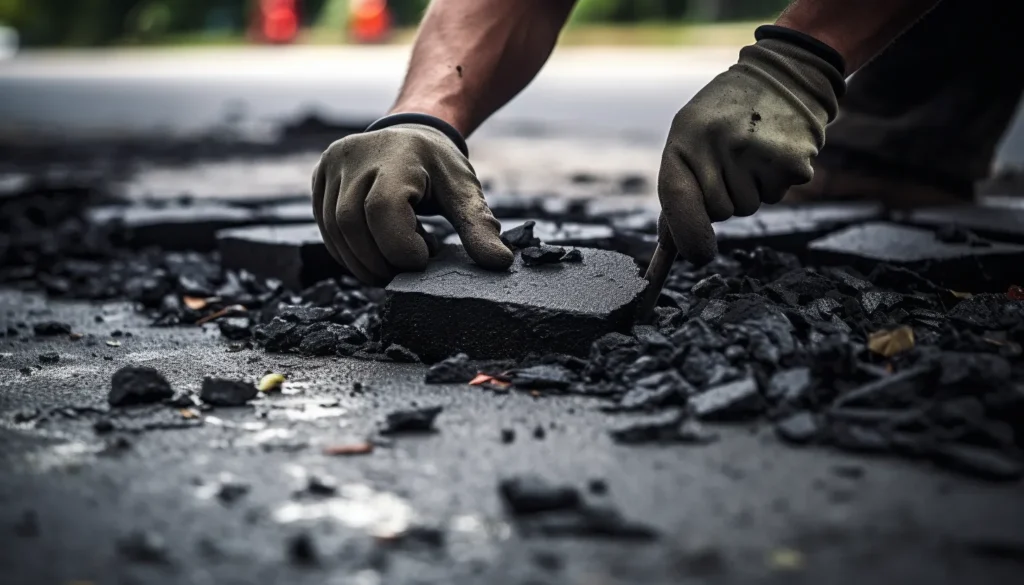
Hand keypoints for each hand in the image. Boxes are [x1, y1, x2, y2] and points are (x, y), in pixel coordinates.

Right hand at [312, 123, 512, 284]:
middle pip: (352, 223)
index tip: (424, 258)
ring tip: (391, 265)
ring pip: (333, 230)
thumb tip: (500, 263)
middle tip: (405, 274)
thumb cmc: (438, 165)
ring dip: (361, 261)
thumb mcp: (464, 191)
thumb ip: (478, 226)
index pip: (383, 209)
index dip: (400, 246)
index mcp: (395, 156)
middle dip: (379, 261)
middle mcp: (355, 156)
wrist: (411, 134)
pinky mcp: (319, 180)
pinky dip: (348, 252)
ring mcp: (332, 167)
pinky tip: (373, 255)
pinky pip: (324, 227)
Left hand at [657, 34, 844, 264]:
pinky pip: (777, 195)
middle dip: (726, 199)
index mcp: (685, 136)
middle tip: (734, 161)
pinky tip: (776, 149)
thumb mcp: (692, 134)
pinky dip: (777, 181)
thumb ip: (679, 184)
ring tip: (755, 149)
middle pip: (719, 211)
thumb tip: (668, 243)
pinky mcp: (791, 161)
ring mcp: (755, 152)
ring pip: (749, 207)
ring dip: (753, 188)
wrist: (786, 72)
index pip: (677, 198)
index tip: (698, 256)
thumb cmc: (728, 113)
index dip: (686, 234)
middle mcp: (718, 144)